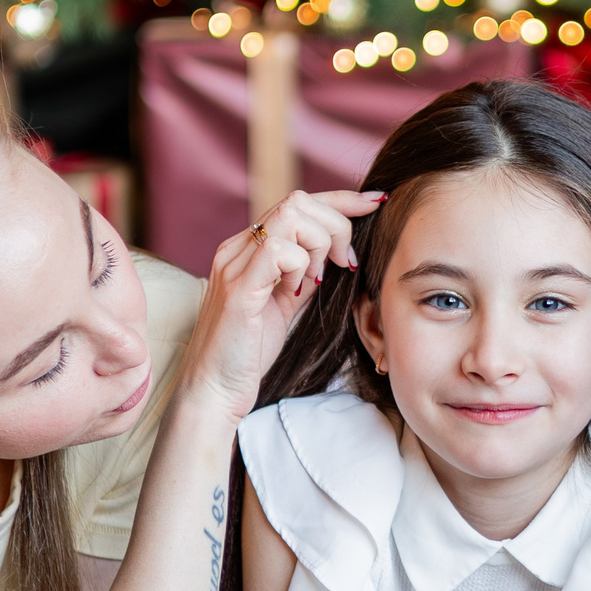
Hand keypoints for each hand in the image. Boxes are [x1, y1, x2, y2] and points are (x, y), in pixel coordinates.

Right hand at [182, 189, 385, 418]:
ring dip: (318, 246)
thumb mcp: (283, 306)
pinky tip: (293, 293)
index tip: (376, 204)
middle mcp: (236, 248)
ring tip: (312, 282)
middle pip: (298, 201)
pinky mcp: (237, 289)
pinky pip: (278, 251)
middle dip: (336, 226)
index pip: (297, 204)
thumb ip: (302, 276)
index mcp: (247, 249)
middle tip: (343, 264)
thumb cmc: (247, 353)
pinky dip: (299, 267)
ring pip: (291, 216)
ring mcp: (234, 265)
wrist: (214, 390)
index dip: (341, 200)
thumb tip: (333, 255)